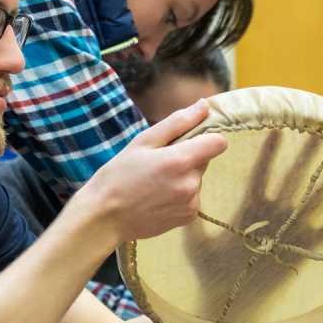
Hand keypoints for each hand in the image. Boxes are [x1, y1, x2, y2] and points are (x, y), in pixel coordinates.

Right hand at [81, 99, 226, 241]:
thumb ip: (177, 122)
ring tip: (153, 182)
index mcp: (180, 160)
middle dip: (186, 157)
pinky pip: (191, 197)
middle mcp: (191, 183)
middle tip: (156, 163)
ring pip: (196, 179)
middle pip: (203, 160)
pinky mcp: (188, 217)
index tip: (185, 139)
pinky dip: (178, 194)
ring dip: (181, 176)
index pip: (218, 142)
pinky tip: (156, 197)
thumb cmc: (117, 176)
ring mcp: (191, 203)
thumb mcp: (142, 142)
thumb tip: (204, 105)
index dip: (204, 137)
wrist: (104, 217)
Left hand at [184, 129, 322, 322]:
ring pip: (310, 198)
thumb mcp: (194, 237)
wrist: (220, 296)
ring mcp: (287, 229)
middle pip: (289, 179)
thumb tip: (178, 193)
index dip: (267, 154)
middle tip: (312, 130)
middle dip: (301, 156)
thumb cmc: (205, 268)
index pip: (259, 175)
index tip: (273, 131)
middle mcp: (271, 215)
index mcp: (248, 208)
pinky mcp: (300, 246)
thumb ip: (188, 215)